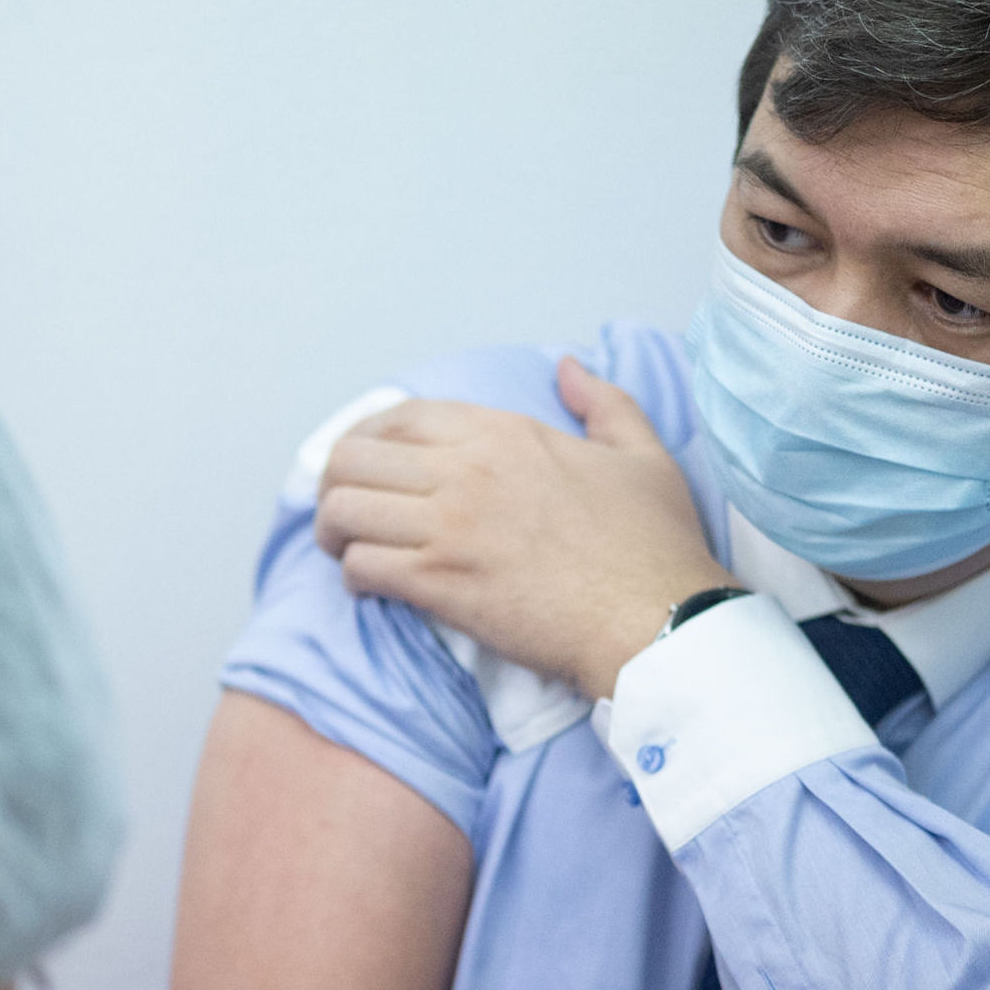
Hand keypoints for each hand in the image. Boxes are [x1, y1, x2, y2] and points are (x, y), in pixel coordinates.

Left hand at [314, 357, 730, 698]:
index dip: (366, 438)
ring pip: (343, 510)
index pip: (398, 417)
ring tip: (346, 548)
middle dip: (334, 483)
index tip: (366, 464)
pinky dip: (354, 575)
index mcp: (504, 433)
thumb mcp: (641, 455)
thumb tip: (569, 368)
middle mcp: (466, 470)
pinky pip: (361, 566)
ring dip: (334, 531)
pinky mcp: (440, 585)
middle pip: (353, 458)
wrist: (655, 621)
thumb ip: (603, 402)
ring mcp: (449, 528)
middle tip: (346, 510)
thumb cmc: (653, 546)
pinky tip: (372, 586)